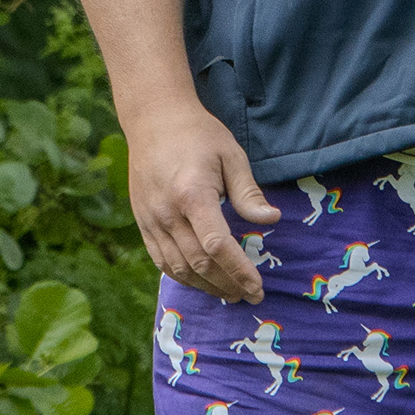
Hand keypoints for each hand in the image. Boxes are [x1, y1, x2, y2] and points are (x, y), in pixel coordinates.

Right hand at [126, 99, 279, 302]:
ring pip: (179, 267)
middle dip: (227, 284)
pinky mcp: (143, 223)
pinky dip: (183, 277)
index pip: (217, 245)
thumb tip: (271, 220)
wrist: (153, 120)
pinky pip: (161, 260)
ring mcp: (151, 220)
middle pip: (199, 262)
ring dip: (206, 286)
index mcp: (192, 194)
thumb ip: (248, 193)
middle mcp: (168, 212)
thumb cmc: (198, 134)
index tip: (257, 286)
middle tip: (250, 295)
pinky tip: (202, 282)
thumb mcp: (231, 156)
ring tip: (230, 293)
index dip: (238, 270)